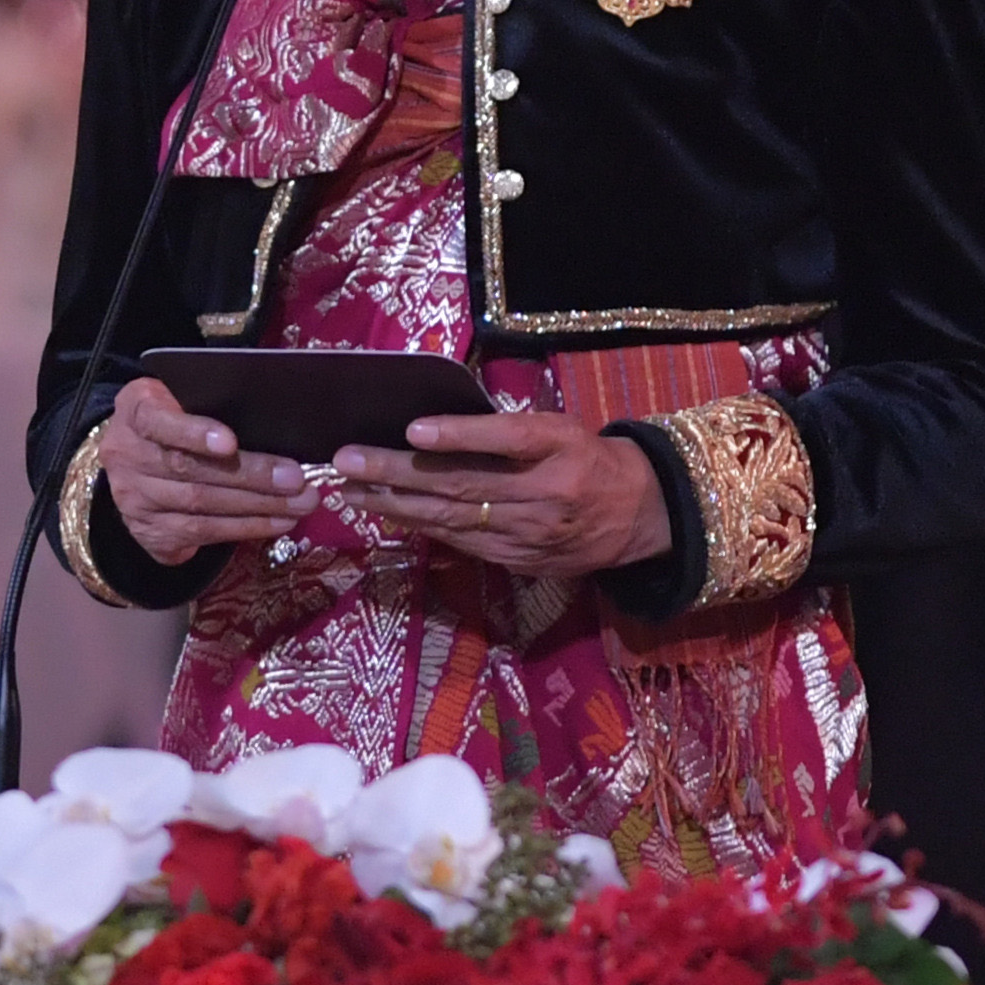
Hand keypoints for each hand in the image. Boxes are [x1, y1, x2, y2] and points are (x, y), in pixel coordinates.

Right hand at [98, 378, 309, 567]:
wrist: (132, 457)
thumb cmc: (173, 416)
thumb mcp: (179, 396)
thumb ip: (209, 402)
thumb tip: (272, 416)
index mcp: (134, 411)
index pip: (158, 421)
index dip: (194, 433)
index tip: (231, 442)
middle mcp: (127, 458)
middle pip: (189, 471)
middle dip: (249, 476)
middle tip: (296, 479)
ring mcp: (135, 500)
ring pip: (200, 507)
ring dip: (257, 507)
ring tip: (299, 503)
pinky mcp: (151, 532)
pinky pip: (203, 533)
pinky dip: (247, 528)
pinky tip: (279, 521)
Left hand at [327, 406, 669, 579]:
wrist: (637, 516)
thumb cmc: (587, 456)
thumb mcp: (561, 427)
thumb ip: (510, 428)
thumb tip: (435, 425)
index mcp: (559, 447)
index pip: (506, 438)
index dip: (459, 434)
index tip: (412, 430)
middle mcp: (544, 491)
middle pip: (463, 483)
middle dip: (397, 472)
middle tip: (347, 460)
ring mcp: (529, 532)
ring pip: (452, 518)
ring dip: (394, 503)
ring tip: (350, 488)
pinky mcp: (519, 560)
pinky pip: (461, 541)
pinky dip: (420, 525)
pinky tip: (387, 512)